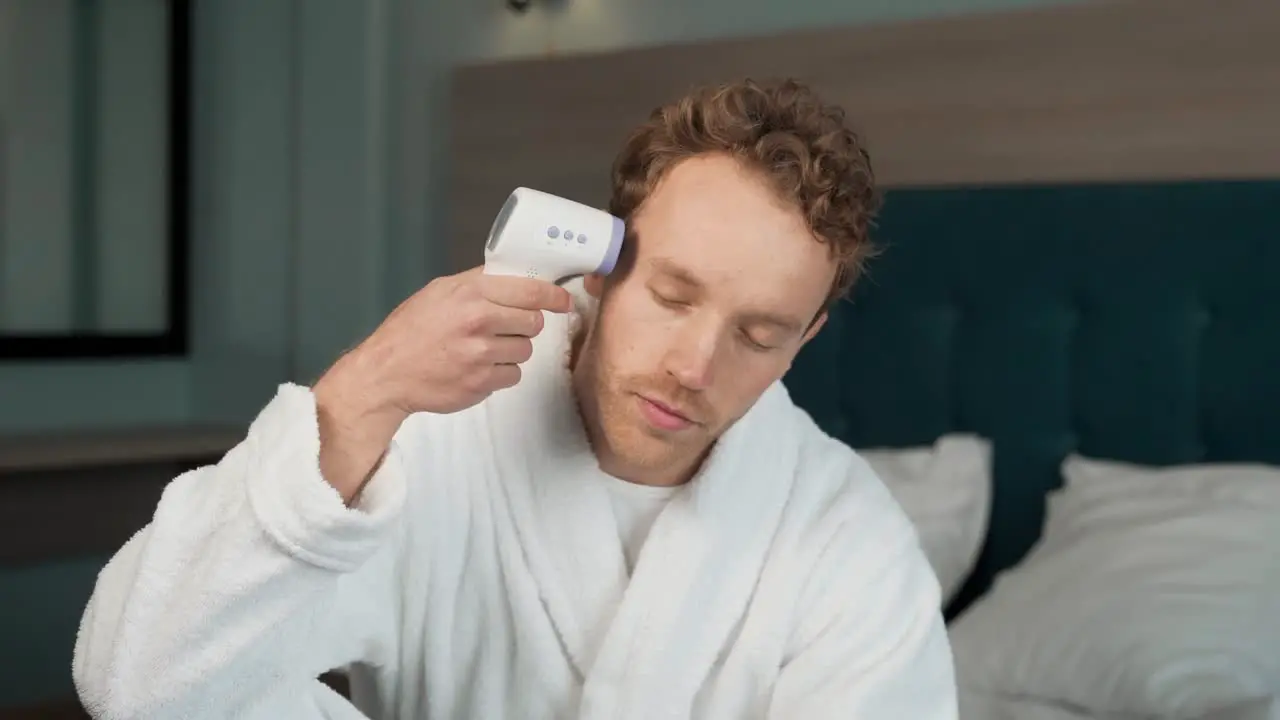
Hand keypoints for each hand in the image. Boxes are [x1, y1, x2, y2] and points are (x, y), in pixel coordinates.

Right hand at [312, 267, 572, 500]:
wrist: (386, 374)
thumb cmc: (410, 331)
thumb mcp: (439, 291)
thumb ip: (477, 283)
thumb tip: (515, 277)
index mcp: (470, 293)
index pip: (530, 290)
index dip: (552, 296)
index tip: (562, 300)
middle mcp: (478, 322)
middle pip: (534, 322)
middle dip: (525, 325)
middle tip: (505, 328)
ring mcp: (481, 355)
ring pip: (525, 351)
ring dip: (511, 351)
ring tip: (483, 349)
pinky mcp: (482, 383)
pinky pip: (513, 376)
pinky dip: (500, 373)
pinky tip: (477, 368)